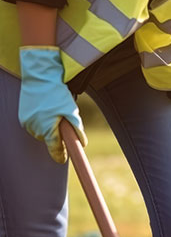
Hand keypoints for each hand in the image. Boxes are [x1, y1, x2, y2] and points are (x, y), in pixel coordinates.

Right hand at [18, 46, 86, 162]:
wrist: (39, 77)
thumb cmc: (57, 93)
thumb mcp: (71, 110)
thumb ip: (77, 128)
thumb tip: (82, 143)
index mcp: (47, 129)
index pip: (55, 149)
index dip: (61, 155)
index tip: (64, 159)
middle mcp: (35, 128)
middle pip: (50, 139)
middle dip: (58, 134)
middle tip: (63, 120)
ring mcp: (27, 123)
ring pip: (43, 132)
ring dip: (50, 126)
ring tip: (54, 110)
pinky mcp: (23, 117)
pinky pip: (36, 124)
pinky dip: (42, 120)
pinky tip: (46, 108)